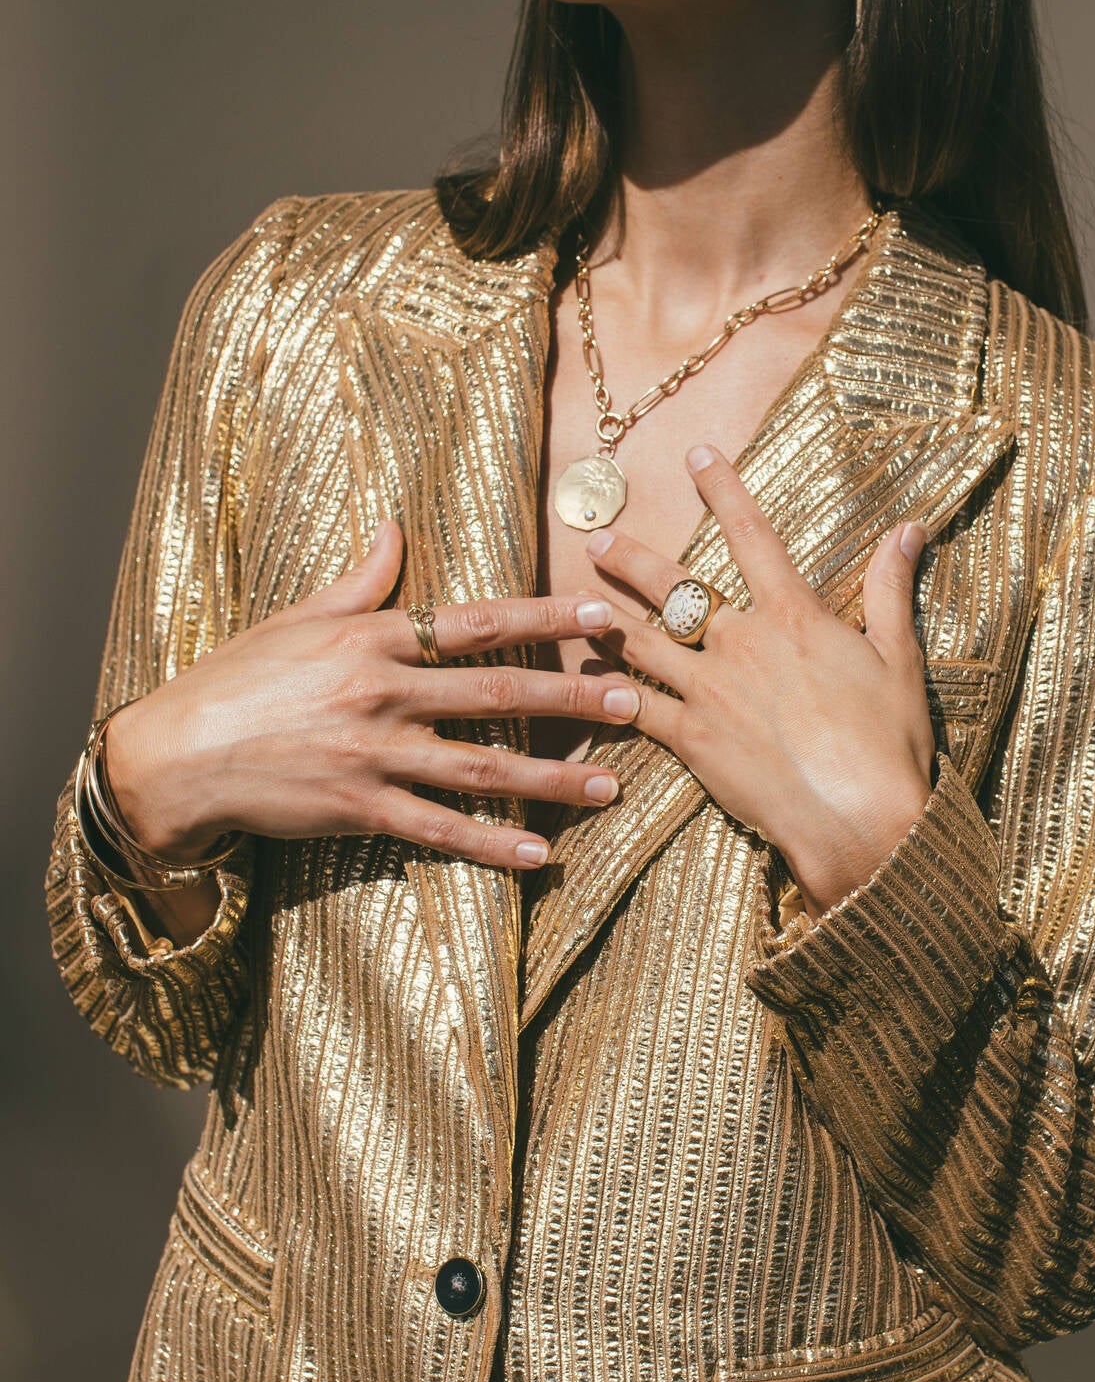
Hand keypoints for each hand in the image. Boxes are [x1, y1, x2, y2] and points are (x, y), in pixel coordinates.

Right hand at [102, 520, 642, 873]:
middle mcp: (382, 692)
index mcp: (373, 637)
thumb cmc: (235, 679)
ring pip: (480, 766)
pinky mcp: (358, 808)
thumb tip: (395, 527)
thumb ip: (360, 579)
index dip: (544, 618)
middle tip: (633, 700)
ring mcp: (373, 754)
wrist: (174, 754)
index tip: (601, 615)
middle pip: (496, 691)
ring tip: (610, 786)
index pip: (477, 622)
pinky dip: (490, 843)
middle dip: (571, 697)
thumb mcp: (297, 617)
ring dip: (551, 777)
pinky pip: (438, 829)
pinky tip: (537, 854)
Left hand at [584, 445, 937, 917]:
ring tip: (574, 605)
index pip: (752, 534)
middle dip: (631, 558)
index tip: (698, 455)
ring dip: (607, 620)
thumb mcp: (897, 657)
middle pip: (674, 586)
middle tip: (596, 538)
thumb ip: (890, 589)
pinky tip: (588, 684)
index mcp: (793, 616)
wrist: (860, 819)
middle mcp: (742, 642)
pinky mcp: (693, 740)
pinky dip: (611, 695)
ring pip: (643, 643)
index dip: (724, 489)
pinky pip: (640, 709)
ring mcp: (710, 691)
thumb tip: (909, 529)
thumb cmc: (887, 742)